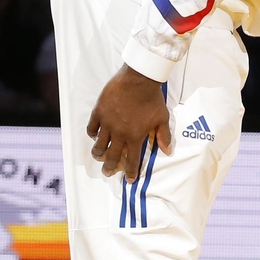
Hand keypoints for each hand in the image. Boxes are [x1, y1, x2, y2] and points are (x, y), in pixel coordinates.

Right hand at [86, 65, 170, 179]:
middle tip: (108, 172)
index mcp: (135, 137)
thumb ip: (163, 136)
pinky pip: (91, 128)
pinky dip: (93, 133)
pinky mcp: (99, 112)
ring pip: (98, 145)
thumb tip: (168, 151)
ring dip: (98, 153)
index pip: (132, 160)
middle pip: (112, 156)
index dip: (131, 172)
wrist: (139, 79)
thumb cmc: (152, 99)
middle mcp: (119, 133)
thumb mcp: (162, 118)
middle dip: (110, 168)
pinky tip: (95, 135)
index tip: (130, 181)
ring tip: (98, 156)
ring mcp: (107, 123)